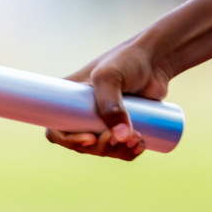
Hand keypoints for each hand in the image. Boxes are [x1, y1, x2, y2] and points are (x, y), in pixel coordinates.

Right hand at [43, 38, 171, 161]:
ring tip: (137, 138)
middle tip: (120, 138)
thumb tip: (120, 137)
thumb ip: (110, 104)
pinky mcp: (122, 126)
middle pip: (82, 145)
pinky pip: (120, 149)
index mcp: (69, 99)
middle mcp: (83, 112)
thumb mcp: (110, 76)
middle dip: (101, 147)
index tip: (91, 139)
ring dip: (118, 151)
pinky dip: (129, 152)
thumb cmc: (127, 60)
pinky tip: (140, 146)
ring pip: (103, 149)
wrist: (155, 60)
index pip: (57, 129)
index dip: (69, 140)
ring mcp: (103, 121)